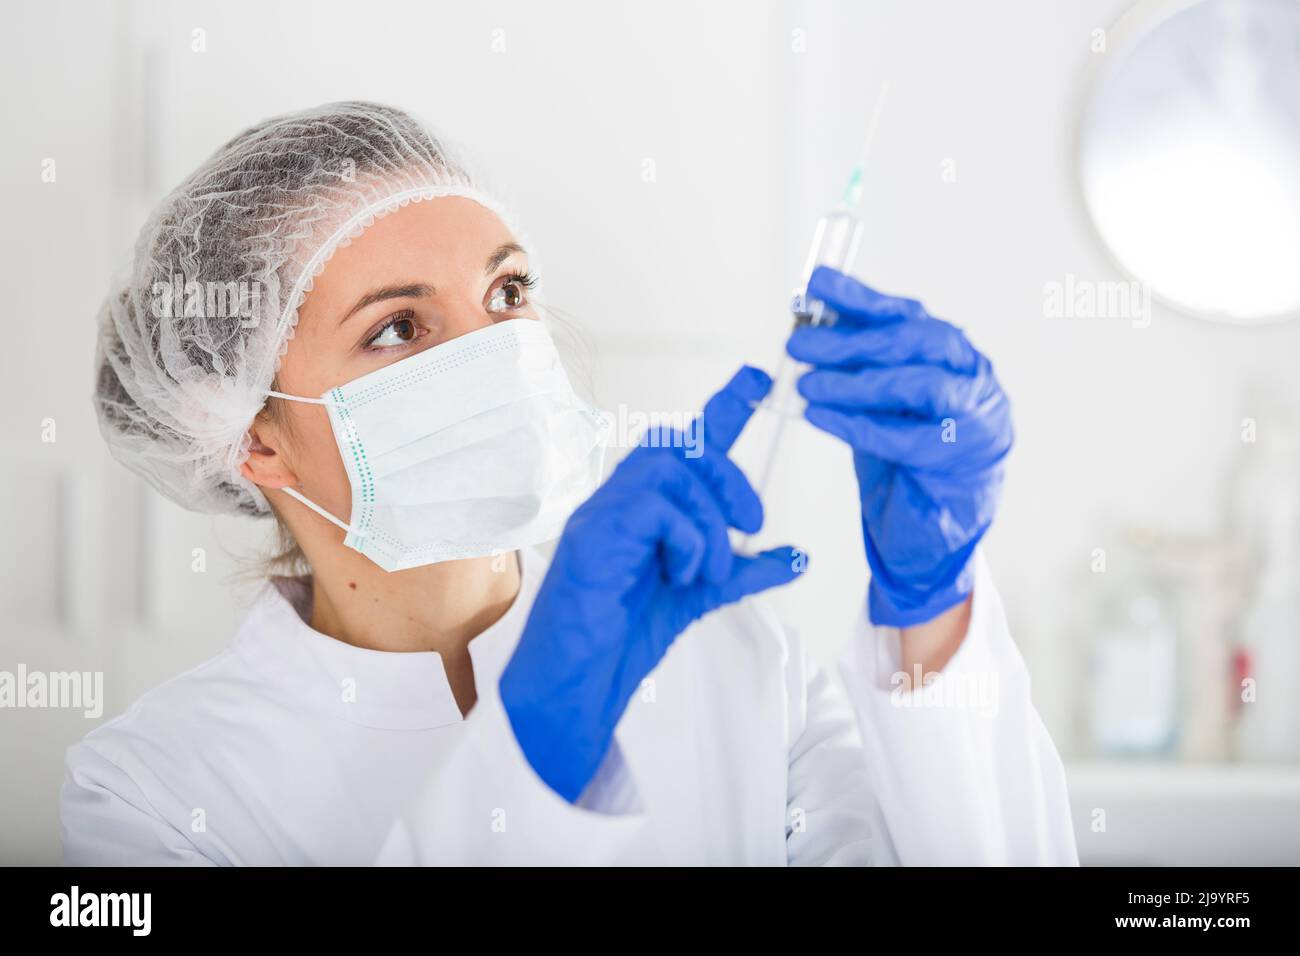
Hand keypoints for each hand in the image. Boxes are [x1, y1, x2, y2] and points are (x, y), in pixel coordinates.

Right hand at [499, 366, 802, 801]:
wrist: (577, 685)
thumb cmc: (621, 637)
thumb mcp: (701, 595)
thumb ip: (744, 571)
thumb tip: (796, 555)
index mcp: (644, 507)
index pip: (686, 442)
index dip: (724, 406)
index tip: (758, 379)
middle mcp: (619, 500)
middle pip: (680, 444)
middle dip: (728, 475)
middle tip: (752, 524)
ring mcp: (602, 514)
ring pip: (670, 471)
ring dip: (709, 521)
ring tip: (708, 570)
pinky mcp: (593, 535)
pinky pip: (654, 507)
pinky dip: (686, 539)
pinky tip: (682, 575)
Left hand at [787, 267, 1011, 627]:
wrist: (936, 522)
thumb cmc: (905, 450)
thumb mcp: (876, 396)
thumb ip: (854, 361)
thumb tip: (805, 321)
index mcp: (950, 351)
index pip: (905, 313)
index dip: (859, 296)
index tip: (816, 283)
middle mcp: (971, 374)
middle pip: (915, 341)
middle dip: (851, 339)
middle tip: (799, 343)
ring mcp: (976, 415)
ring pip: (918, 383)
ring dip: (855, 382)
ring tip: (807, 384)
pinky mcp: (964, 459)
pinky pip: (908, 437)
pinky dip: (858, 425)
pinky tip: (819, 418)